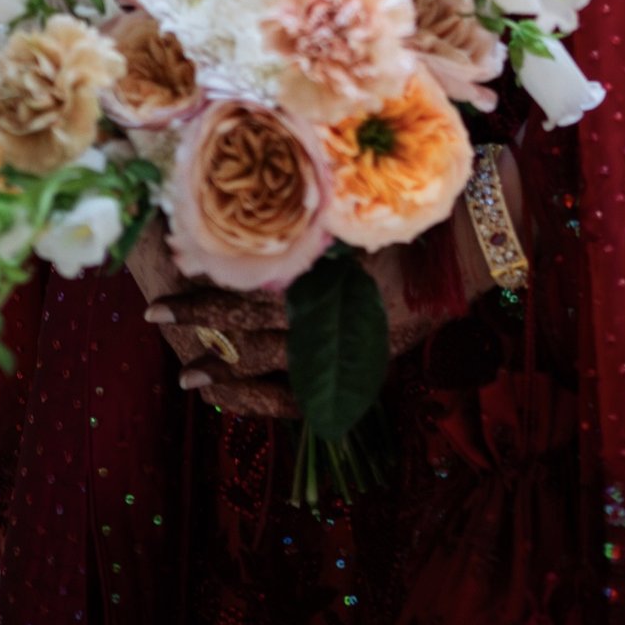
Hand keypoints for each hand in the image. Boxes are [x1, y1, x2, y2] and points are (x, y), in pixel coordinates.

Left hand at [128, 221, 434, 419]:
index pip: (247, 300)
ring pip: (272, 375)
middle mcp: (329, 324)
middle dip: (202, 335)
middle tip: (160, 328)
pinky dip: (269, 402)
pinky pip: (306, 400)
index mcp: (322, 284)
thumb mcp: (346, 223)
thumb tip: (245, 233)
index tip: (161, 303)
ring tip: (192, 378)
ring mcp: (346, 355)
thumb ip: (301, 237)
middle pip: (250, 339)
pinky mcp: (362, 371)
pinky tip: (243, 399)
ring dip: (228, 376)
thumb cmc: (403, 222)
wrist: (464, 251)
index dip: (201, 305)